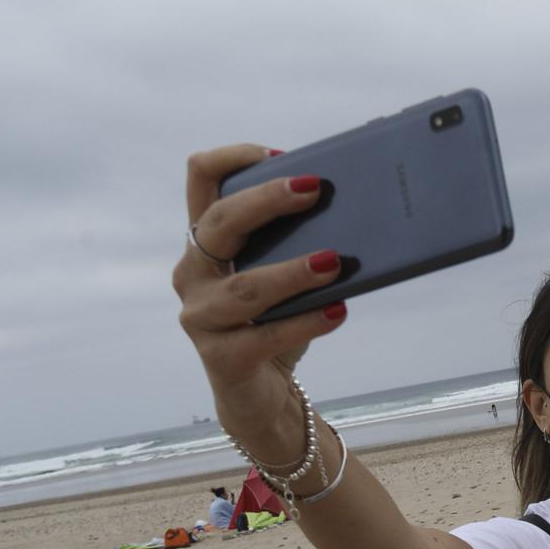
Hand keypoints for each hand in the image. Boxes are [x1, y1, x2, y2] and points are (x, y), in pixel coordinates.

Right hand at [173, 145, 348, 462]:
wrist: (262, 394)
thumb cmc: (276, 323)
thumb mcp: (284, 276)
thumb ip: (299, 243)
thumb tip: (356, 207)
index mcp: (204, 241)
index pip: (200, 178)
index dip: (235, 158)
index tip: (280, 155)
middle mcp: (193, 273)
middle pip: (220, 221)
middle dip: (268, 201)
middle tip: (316, 190)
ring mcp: (201, 316)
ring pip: (246, 285)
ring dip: (293, 271)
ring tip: (334, 261)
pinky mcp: (221, 357)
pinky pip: (266, 335)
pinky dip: (306, 321)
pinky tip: (338, 311)